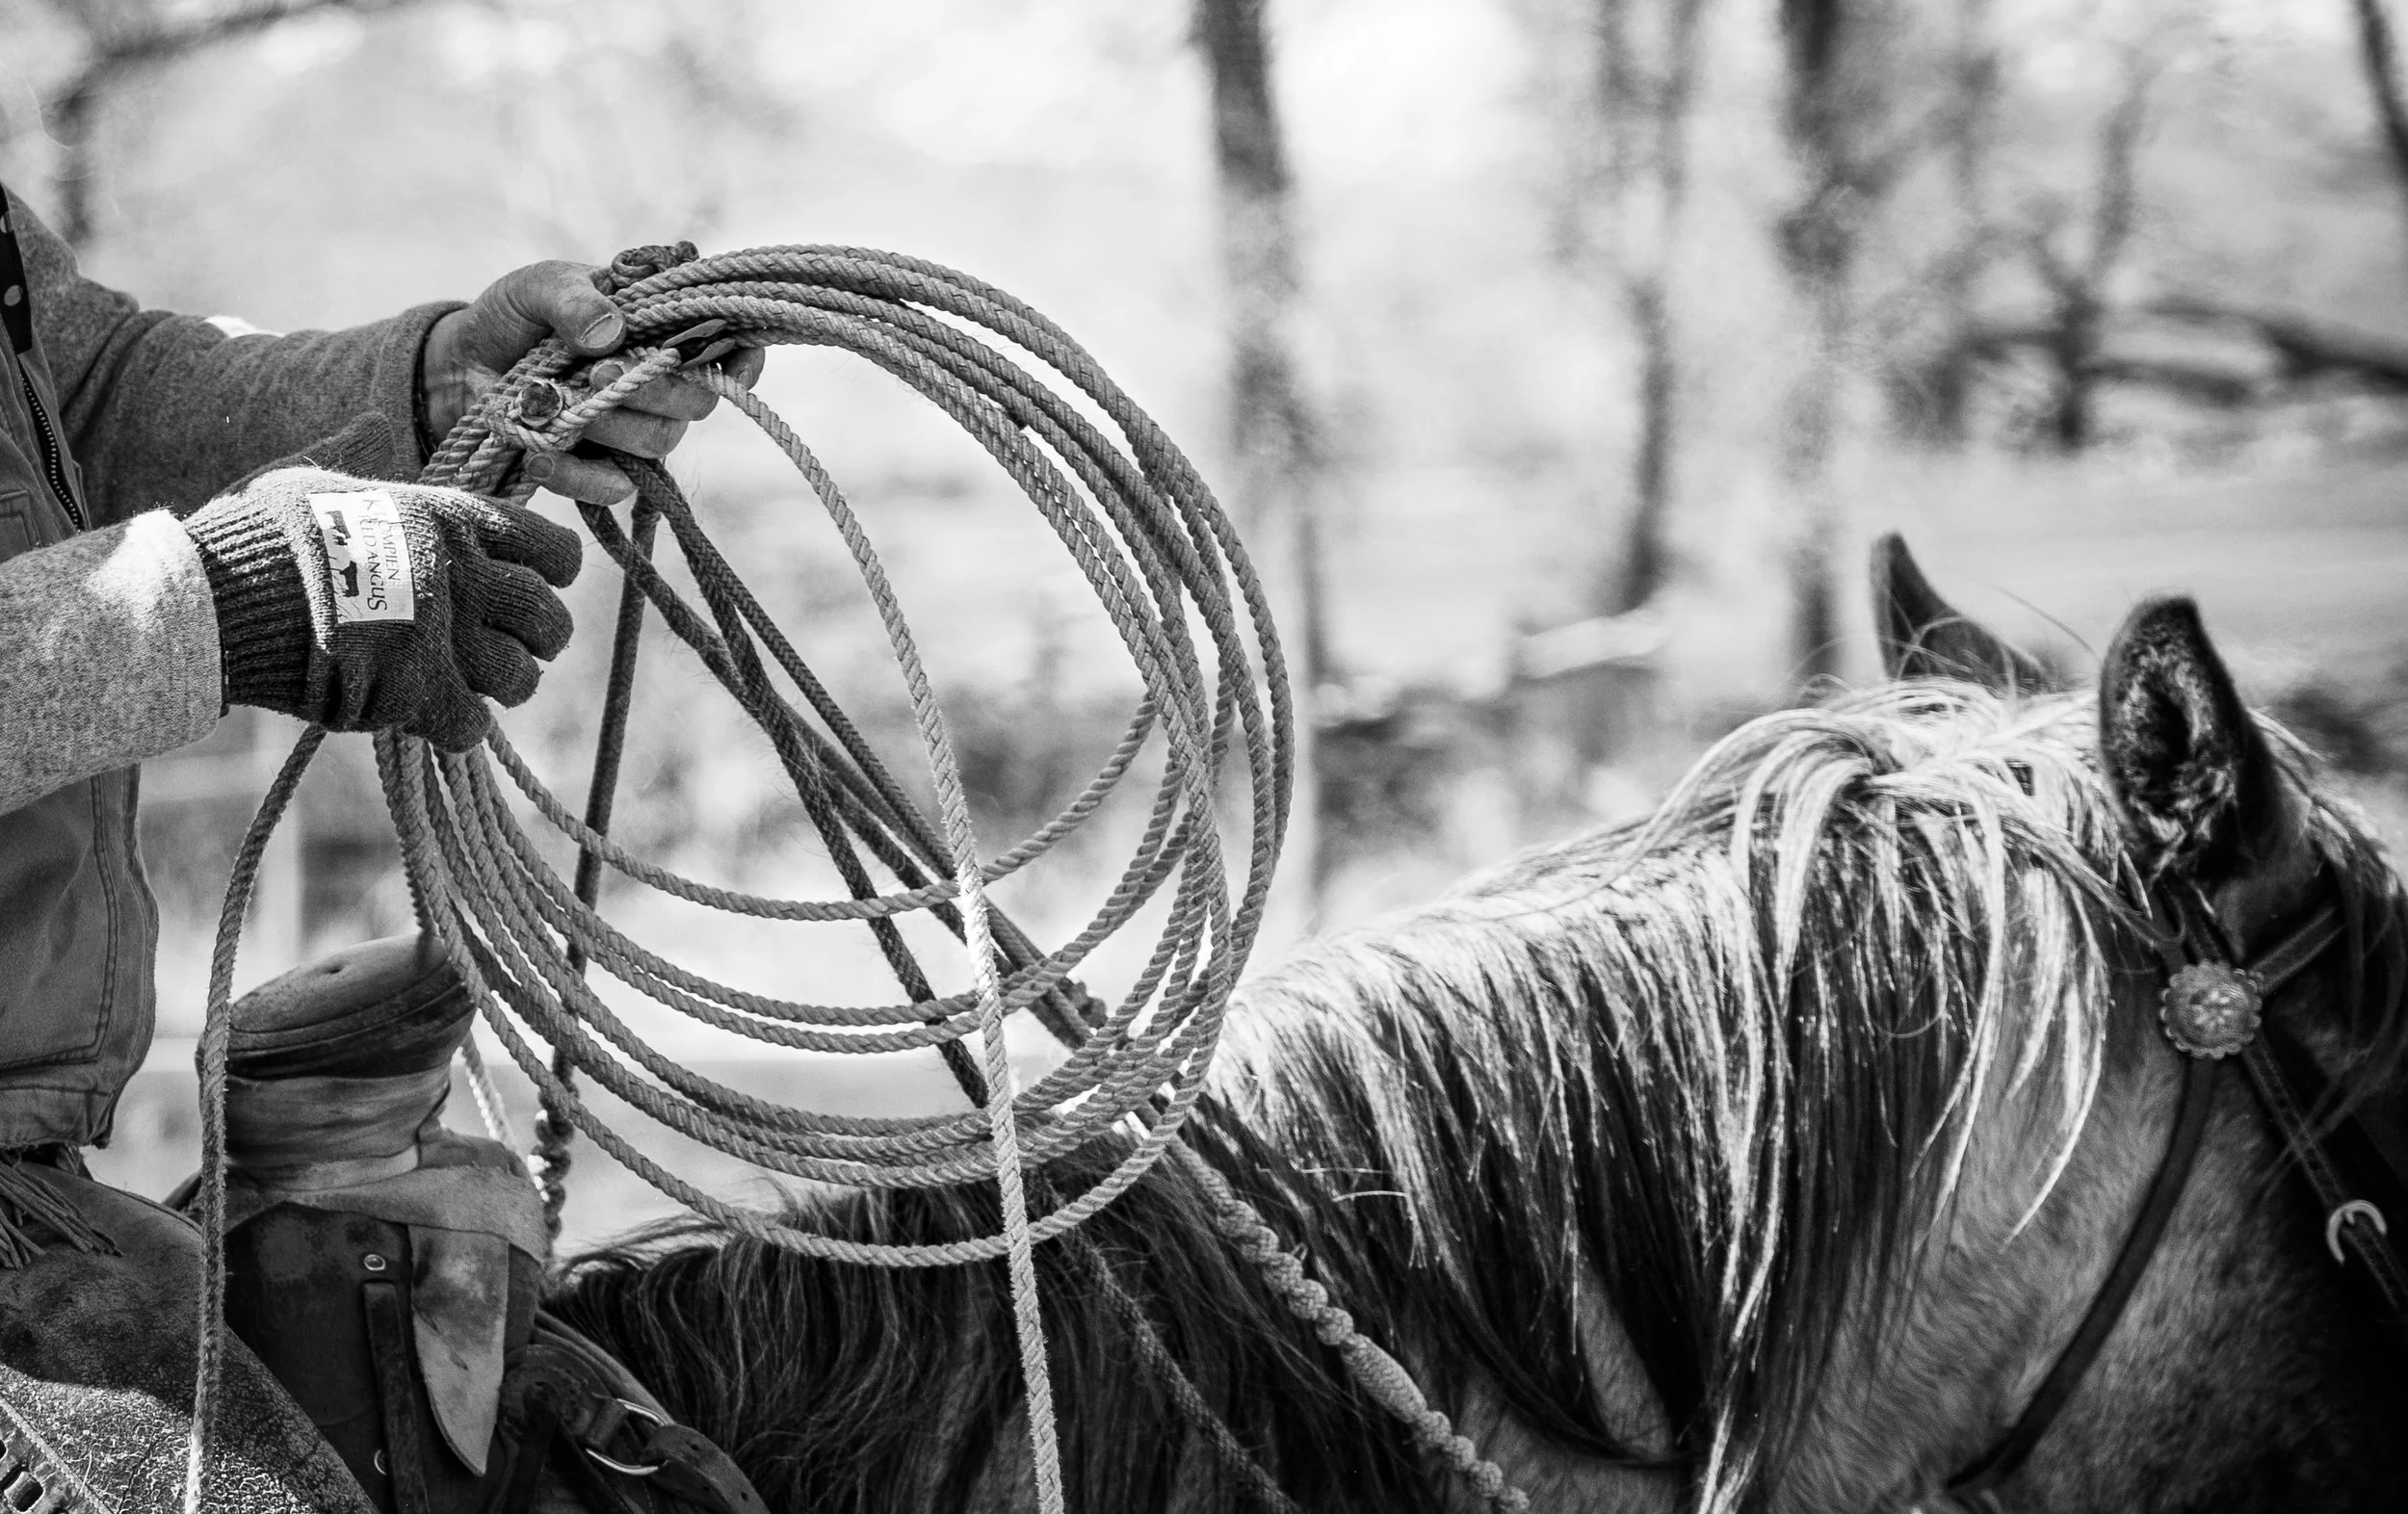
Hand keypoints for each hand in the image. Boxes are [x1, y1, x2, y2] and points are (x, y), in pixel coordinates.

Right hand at [183, 463, 582, 750]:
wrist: (219, 594)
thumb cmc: (261, 530)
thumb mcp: (317, 477)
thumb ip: (361, 456)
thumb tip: (372, 422)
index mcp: (451, 519)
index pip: (552, 548)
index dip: (556, 572)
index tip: (544, 582)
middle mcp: (462, 576)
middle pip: (549, 620)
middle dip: (540, 637)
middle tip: (516, 644)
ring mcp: (445, 638)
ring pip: (522, 677)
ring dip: (503, 684)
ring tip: (475, 681)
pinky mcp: (415, 692)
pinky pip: (472, 724)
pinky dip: (457, 725)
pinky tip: (434, 712)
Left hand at [416, 261, 766, 504]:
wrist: (461, 364)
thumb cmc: (516, 315)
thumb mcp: (538, 287)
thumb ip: (573, 298)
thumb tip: (610, 332)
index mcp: (664, 330)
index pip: (733, 350)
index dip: (744, 360)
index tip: (731, 362)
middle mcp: (664, 384)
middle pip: (697, 403)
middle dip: (652, 390)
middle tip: (596, 372)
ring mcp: (636, 431)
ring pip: (658, 441)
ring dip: (609, 423)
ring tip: (557, 403)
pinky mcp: (602, 470)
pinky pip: (612, 486)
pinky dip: (576, 474)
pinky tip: (540, 455)